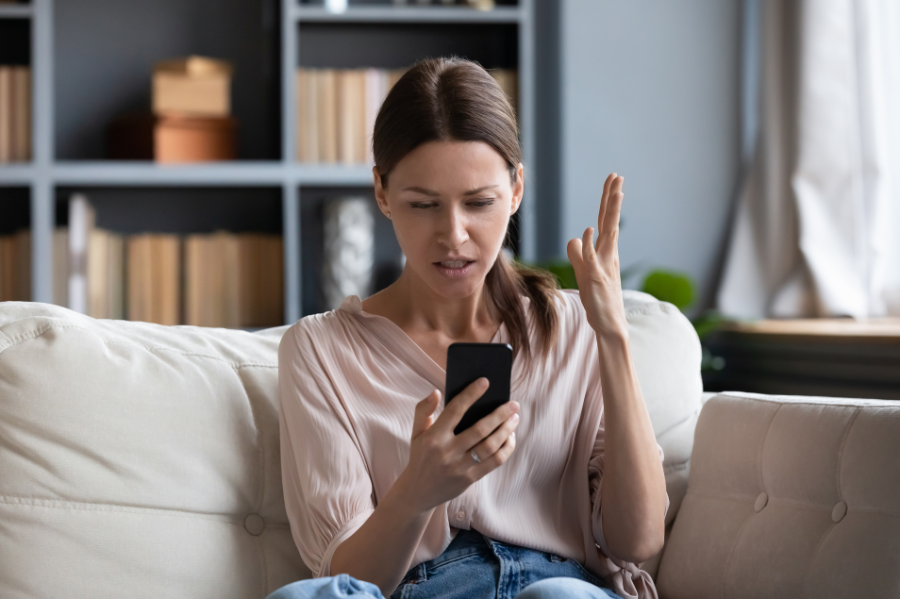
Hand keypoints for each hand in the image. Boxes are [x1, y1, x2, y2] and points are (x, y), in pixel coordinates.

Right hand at [399, 378, 519, 513]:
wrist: (418, 491)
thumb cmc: (421, 455)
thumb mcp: (416, 432)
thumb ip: (423, 410)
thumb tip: (437, 392)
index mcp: (434, 436)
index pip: (455, 410)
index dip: (471, 394)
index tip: (485, 382)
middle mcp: (447, 451)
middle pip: (480, 429)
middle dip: (500, 414)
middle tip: (513, 404)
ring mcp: (460, 467)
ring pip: (490, 446)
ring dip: (506, 430)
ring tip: (514, 418)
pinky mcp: (470, 479)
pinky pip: (494, 462)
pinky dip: (506, 448)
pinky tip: (510, 437)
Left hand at [566, 173, 628, 335]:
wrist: (609, 324)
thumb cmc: (598, 299)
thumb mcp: (584, 271)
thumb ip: (579, 254)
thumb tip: (575, 238)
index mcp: (606, 252)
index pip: (606, 221)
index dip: (609, 201)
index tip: (613, 181)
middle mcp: (608, 255)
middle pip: (610, 221)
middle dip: (613, 198)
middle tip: (618, 177)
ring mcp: (603, 265)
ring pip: (608, 234)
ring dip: (611, 213)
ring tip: (615, 192)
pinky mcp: (596, 279)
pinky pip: (592, 259)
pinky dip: (591, 245)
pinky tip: (589, 231)